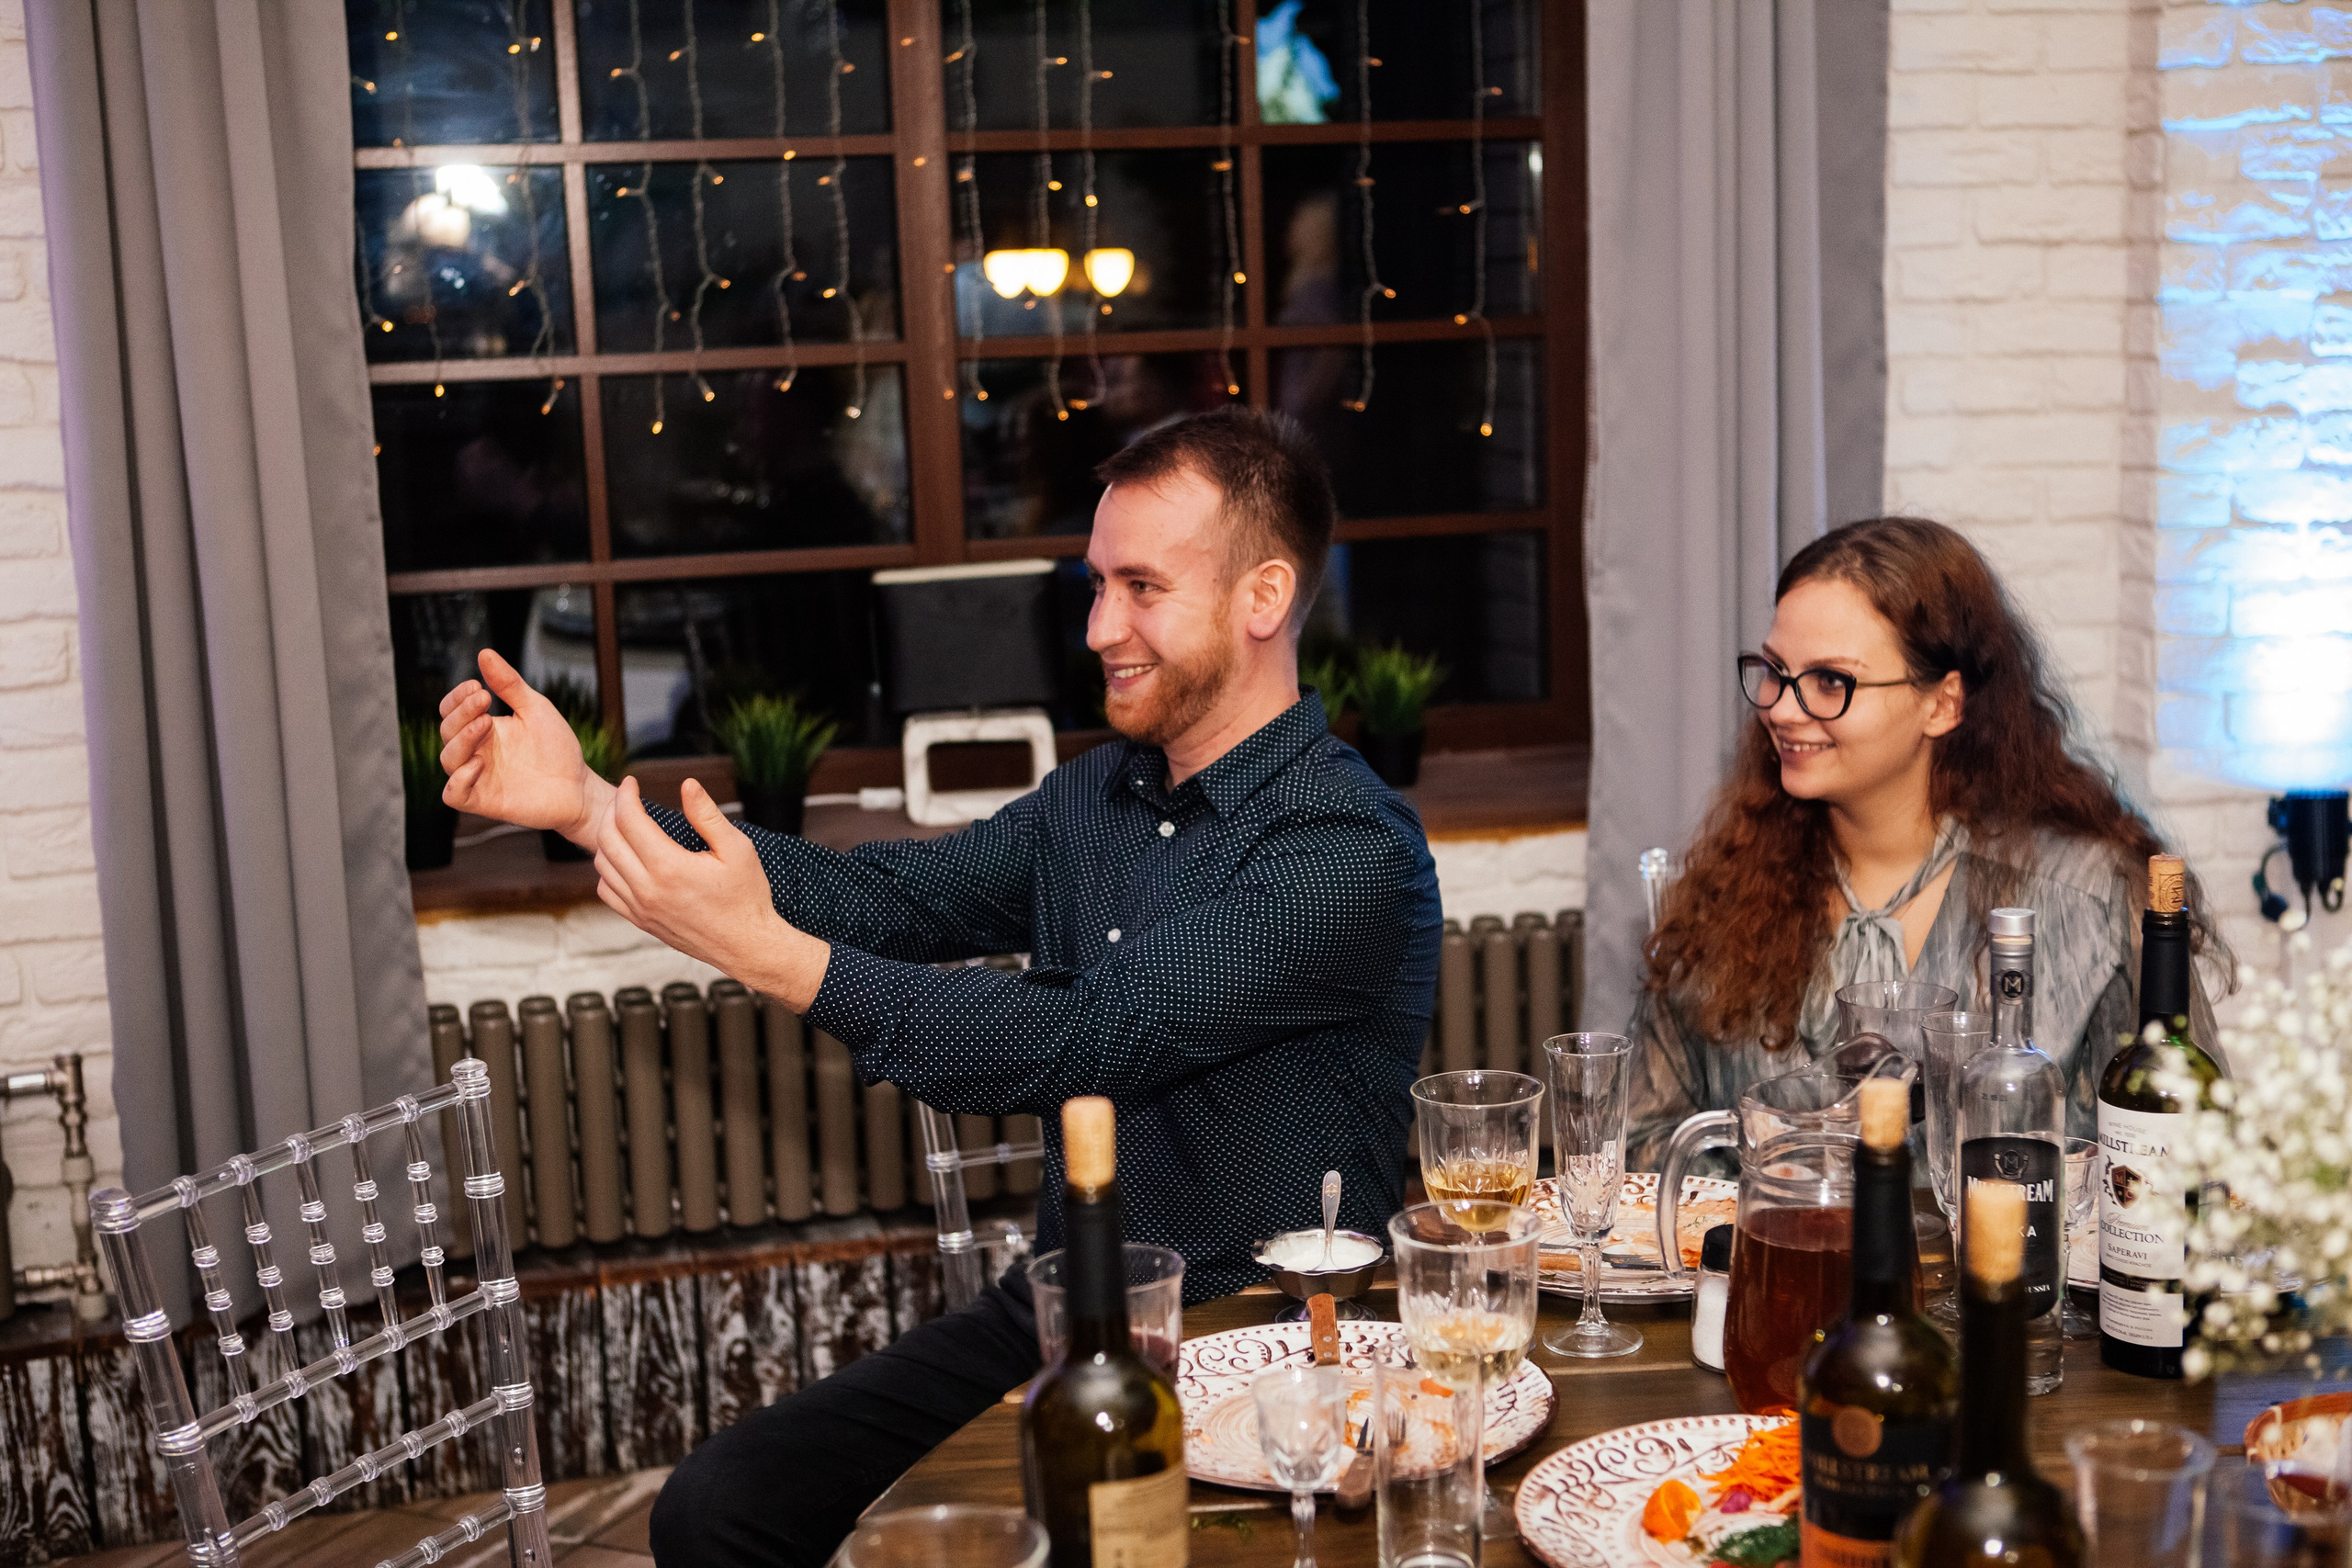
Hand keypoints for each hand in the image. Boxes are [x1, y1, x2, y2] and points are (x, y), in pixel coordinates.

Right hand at [438, 649, 615, 842]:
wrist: (578, 785)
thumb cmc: (557, 747)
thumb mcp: (535, 709)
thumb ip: (509, 684)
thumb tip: (484, 653)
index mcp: (483, 728)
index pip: (451, 711)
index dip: (456, 698)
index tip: (477, 686)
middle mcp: (475, 751)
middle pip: (446, 731)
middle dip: (461, 713)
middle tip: (484, 699)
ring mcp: (477, 777)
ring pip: (447, 759)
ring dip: (461, 739)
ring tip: (485, 724)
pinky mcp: (484, 801)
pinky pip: (453, 794)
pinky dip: (459, 780)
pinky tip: (479, 763)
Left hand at [595, 776, 831, 1010]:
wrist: (746, 945)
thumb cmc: (747, 896)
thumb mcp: (737, 848)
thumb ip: (707, 815)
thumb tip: (687, 784)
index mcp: (670, 867)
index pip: (629, 820)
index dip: (626, 795)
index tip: (631, 782)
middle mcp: (647, 889)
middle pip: (608, 839)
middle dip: (612, 811)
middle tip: (626, 799)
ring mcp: (640, 908)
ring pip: (602, 865)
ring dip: (607, 839)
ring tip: (625, 825)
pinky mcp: (641, 921)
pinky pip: (607, 891)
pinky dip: (608, 869)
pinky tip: (626, 859)